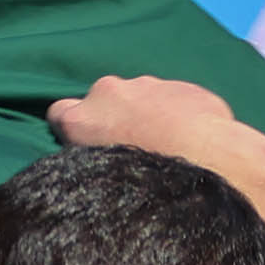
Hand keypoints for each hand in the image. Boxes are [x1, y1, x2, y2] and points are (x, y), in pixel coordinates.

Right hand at [49, 76, 243, 166]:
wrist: (205, 158)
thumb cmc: (147, 180)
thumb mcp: (101, 178)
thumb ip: (91, 153)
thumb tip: (98, 153)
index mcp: (81, 118)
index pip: (58, 114)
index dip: (74, 129)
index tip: (89, 145)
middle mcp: (108, 92)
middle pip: (104, 101)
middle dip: (117, 118)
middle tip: (136, 148)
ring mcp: (147, 84)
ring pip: (142, 97)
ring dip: (150, 114)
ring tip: (170, 147)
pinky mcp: (182, 86)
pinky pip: (175, 99)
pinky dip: (180, 114)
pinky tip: (194, 139)